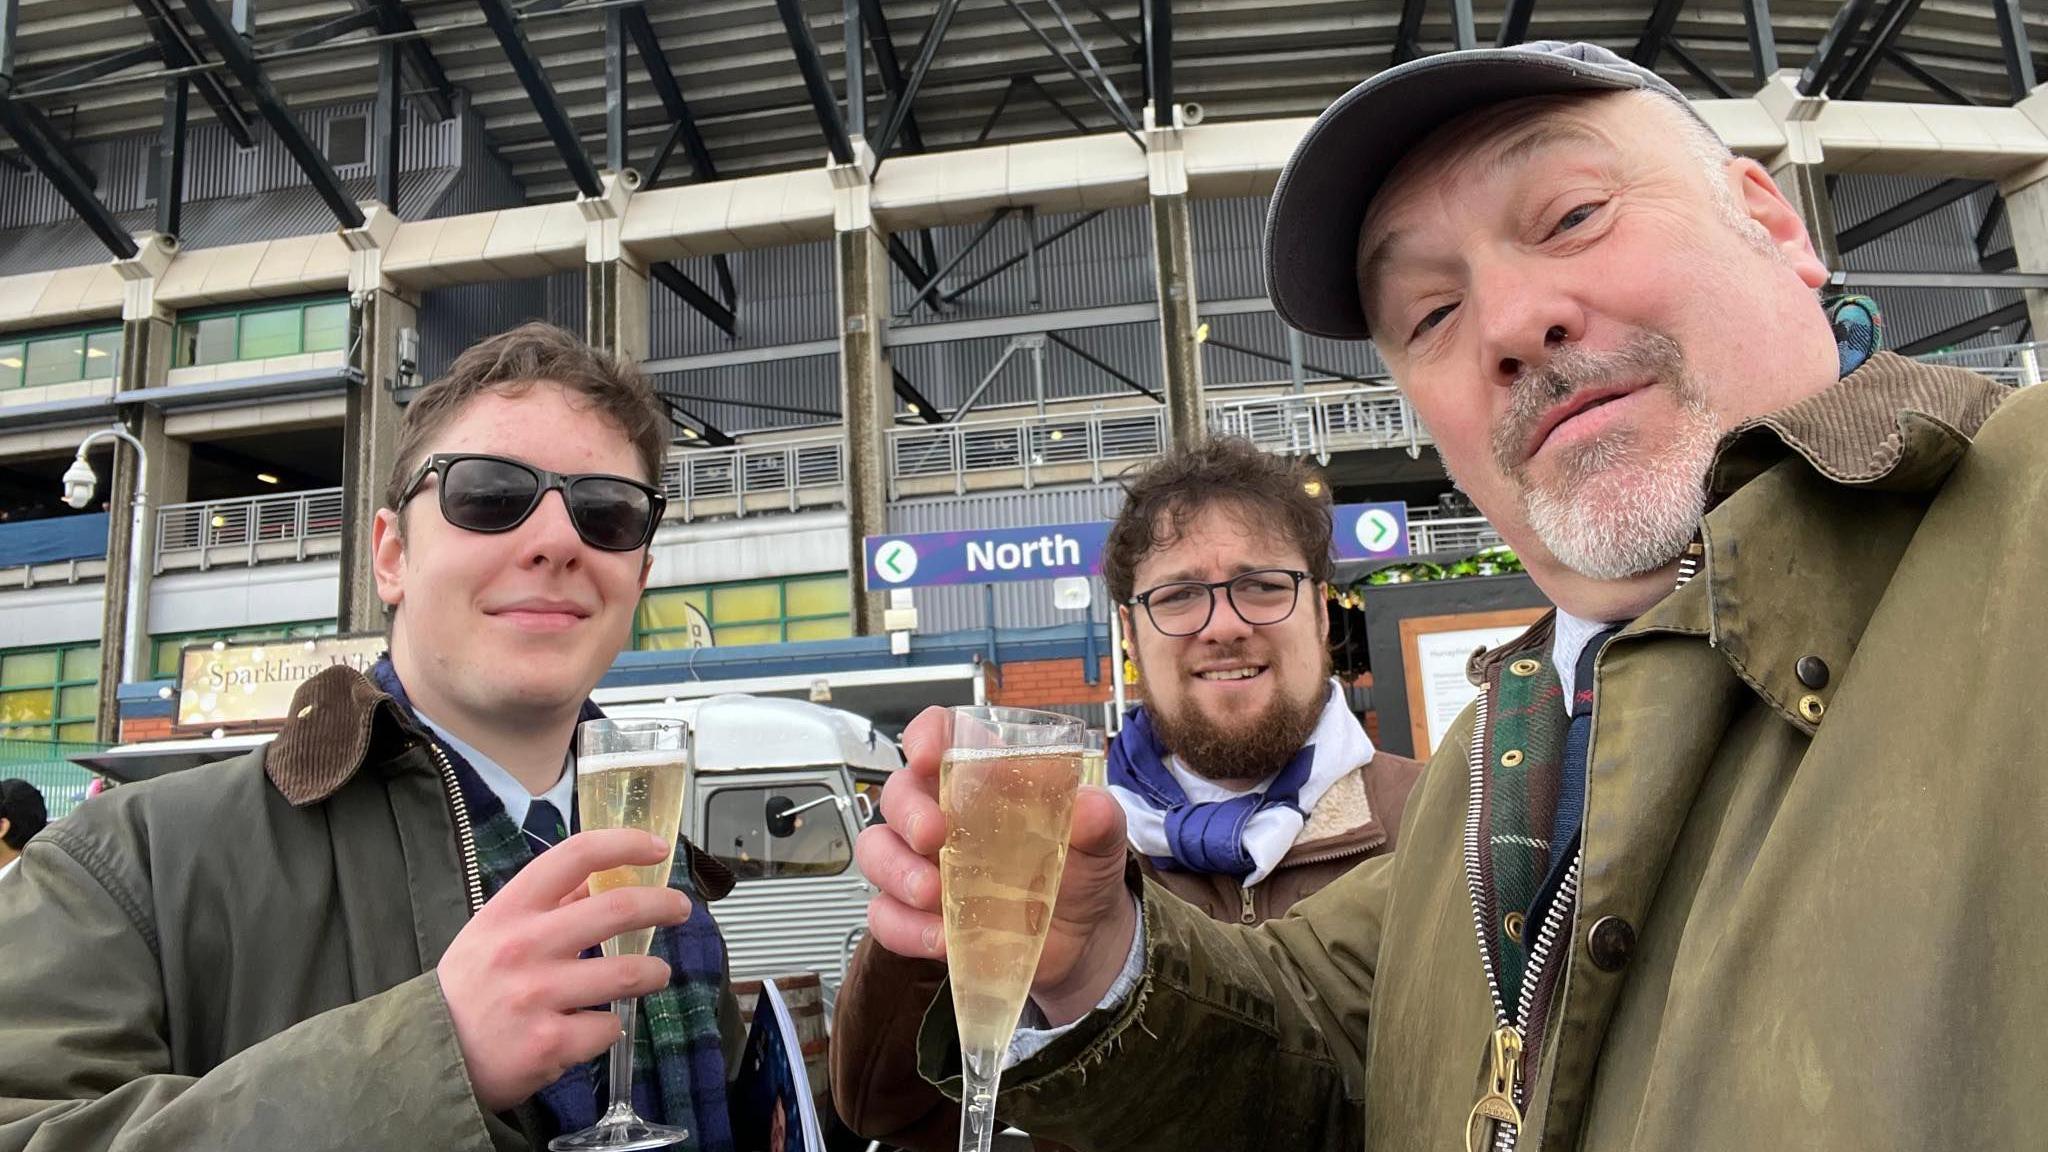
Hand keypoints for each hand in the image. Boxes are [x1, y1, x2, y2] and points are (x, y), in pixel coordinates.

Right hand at [439, 828, 690, 1112]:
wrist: (427, 1057)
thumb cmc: (467, 989)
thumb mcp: (491, 932)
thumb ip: (544, 905)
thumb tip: (597, 877)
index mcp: (509, 911)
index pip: (575, 856)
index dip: (625, 844)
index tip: (657, 848)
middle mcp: (523, 947)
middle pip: (617, 909)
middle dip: (663, 905)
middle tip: (680, 908)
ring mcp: (537, 996)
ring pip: (628, 973)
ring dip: (653, 972)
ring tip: (654, 974)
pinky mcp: (550, 1044)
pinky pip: (607, 1027)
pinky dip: (608, 1027)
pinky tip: (591, 1028)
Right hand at [855, 706, 1136, 1026]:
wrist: (1084, 938)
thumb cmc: (1081, 869)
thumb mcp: (1100, 838)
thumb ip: (1097, 818)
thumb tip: (1088, 807)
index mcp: (982, 779)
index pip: (939, 736)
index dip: (924, 736)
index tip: (924, 755)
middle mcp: (943, 814)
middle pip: (897, 793)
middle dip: (907, 812)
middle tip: (933, 836)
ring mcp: (924, 865)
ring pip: (876, 851)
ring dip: (896, 871)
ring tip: (932, 895)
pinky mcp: (919, 915)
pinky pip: (884, 916)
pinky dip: (904, 928)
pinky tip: (939, 938)